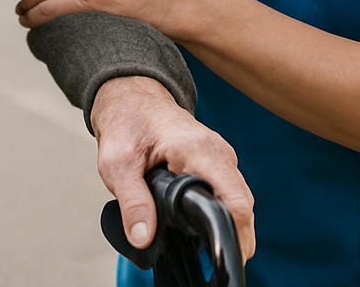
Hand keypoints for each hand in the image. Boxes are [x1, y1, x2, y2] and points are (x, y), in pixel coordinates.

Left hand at [91, 76, 254, 259]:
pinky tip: (209, 229)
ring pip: (239, 199)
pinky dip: (225, 212)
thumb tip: (144, 237)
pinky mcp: (217, 162)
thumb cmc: (126, 123)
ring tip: (211, 248)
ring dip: (229, 224)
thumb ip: (132, 201)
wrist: (132, 99)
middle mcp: (218, 151)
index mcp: (197, 149)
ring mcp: (221, 156)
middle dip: (233, 234)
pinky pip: (231, 192)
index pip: (234, 198)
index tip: (222, 255)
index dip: (233, 232)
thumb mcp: (117, 163)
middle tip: (213, 259)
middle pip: (243, 204)